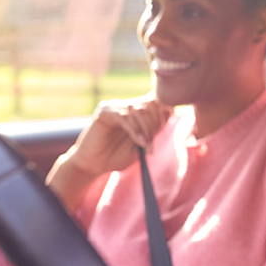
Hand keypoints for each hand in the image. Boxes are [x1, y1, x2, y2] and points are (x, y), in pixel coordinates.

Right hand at [54, 95, 172, 184]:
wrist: (93, 165)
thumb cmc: (116, 156)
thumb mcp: (142, 144)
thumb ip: (154, 129)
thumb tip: (171, 111)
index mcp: (136, 111)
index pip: (157, 100)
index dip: (164, 113)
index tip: (162, 131)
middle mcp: (126, 105)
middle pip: (150, 103)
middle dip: (155, 124)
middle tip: (151, 144)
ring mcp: (114, 107)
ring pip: (138, 110)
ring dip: (146, 129)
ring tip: (145, 146)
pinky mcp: (104, 113)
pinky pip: (124, 117)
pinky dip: (134, 130)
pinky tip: (138, 142)